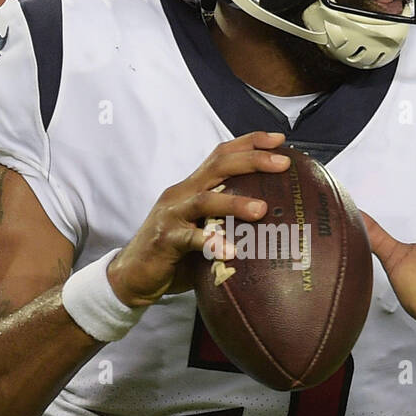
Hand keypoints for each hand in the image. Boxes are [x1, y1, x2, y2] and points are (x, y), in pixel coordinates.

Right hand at [107, 132, 289, 306]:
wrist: (133, 276)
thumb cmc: (175, 254)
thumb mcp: (204, 230)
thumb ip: (228, 222)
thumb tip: (272, 224)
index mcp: (192, 187)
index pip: (221, 154)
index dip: (250, 142)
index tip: (279, 139)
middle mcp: (182, 194)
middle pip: (218, 165)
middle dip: (252, 160)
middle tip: (282, 163)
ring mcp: (171, 215)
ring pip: (205, 200)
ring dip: (235, 203)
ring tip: (261, 209)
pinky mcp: (164, 239)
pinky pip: (190, 238)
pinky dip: (211, 243)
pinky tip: (231, 252)